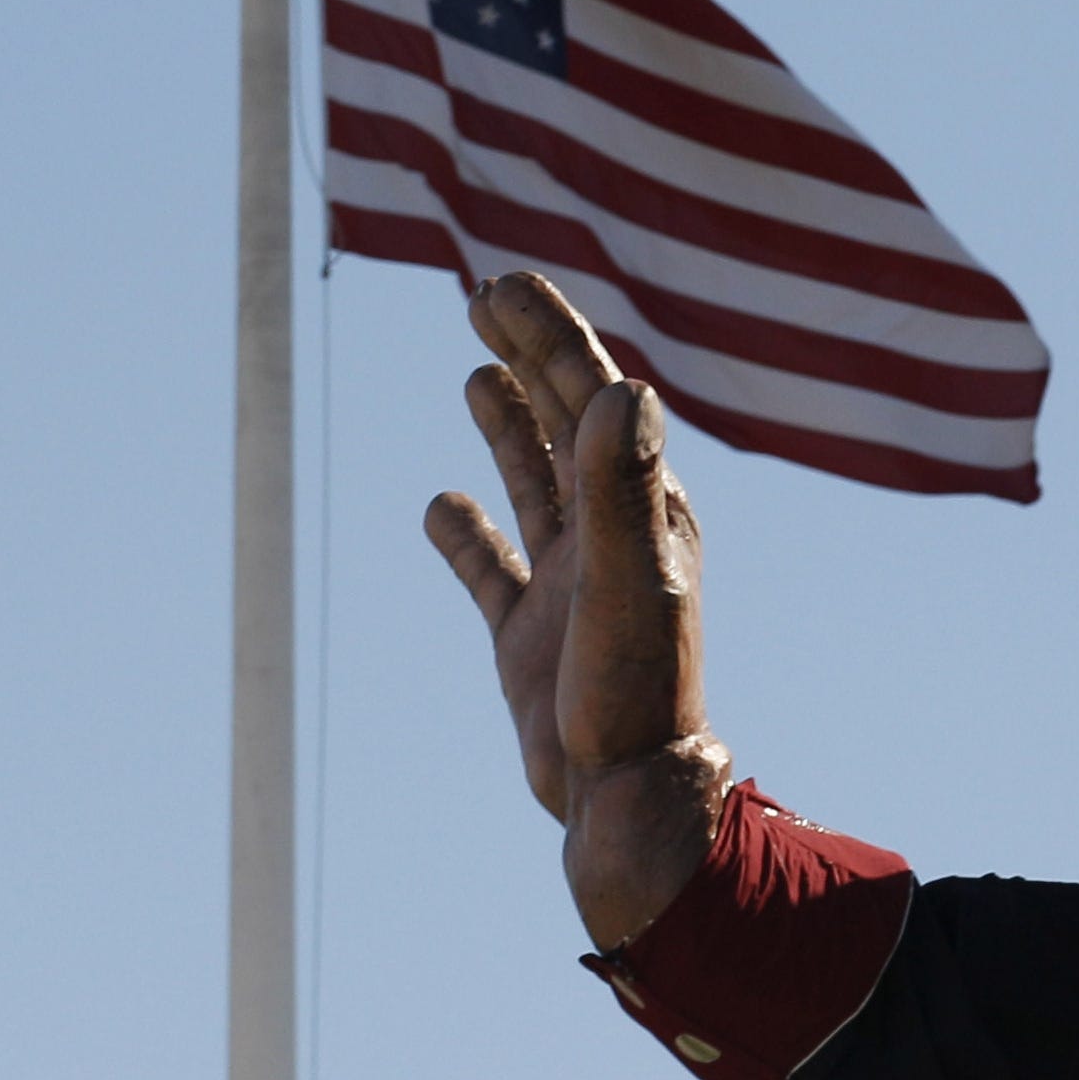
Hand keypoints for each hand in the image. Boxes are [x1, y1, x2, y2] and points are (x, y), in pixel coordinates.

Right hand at [423, 273, 729, 947]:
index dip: (550, 333)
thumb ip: (620, 489)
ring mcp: (570, 584)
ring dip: (508, 425)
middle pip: (563, 421)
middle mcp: (610, 534)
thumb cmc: (635, 694)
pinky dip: (465, 535)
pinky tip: (437, 508)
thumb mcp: (628, 580)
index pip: (591, 395)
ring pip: (533, 484)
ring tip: (478, 371)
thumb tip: (624, 388)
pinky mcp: (532, 637)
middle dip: (529, 354)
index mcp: (640, 507)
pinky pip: (491, 571)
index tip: (503, 280)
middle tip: (482, 293)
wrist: (625, 799)